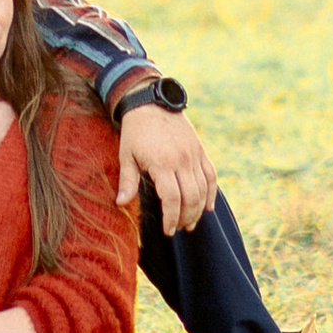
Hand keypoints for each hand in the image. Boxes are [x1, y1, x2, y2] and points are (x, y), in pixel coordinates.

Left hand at [117, 96, 216, 235]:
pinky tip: (208, 207)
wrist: (150, 101)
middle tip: (178, 228)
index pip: (173, 199)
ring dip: (199, 210)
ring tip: (190, 223)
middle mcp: (182, 160)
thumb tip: (120, 204)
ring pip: (203, 189)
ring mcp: (194, 154)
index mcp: (162, 163)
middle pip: (191, 198)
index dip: (172, 218)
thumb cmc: (135, 130)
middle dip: (186, 218)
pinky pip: (211, 175)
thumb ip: (127, 181)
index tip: (168, 231)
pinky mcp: (200, 149)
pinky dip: (212, 193)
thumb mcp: (126, 154)